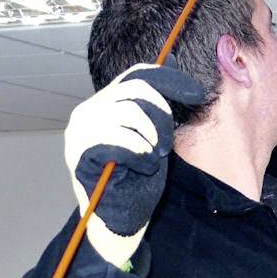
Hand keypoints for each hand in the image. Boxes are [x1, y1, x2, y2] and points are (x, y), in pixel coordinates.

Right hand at [64, 60, 203, 264]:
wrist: (118, 218)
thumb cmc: (135, 176)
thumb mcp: (153, 131)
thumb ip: (156, 100)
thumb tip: (174, 60)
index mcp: (103, 103)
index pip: (137, 74)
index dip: (169, 80)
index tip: (197, 95)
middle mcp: (86, 112)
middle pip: (136, 90)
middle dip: (163, 115)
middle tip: (166, 143)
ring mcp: (79, 133)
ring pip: (130, 112)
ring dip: (152, 136)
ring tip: (153, 156)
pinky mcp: (80, 155)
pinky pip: (120, 140)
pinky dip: (140, 153)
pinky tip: (145, 166)